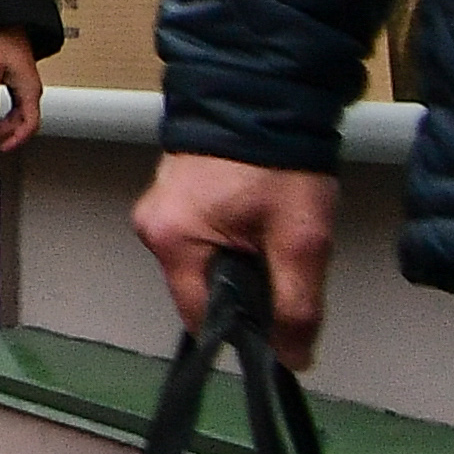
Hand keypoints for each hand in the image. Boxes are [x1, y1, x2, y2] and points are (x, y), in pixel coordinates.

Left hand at [0, 29, 45, 155]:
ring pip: (18, 116)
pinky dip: (2, 116)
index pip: (30, 124)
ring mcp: (25, 88)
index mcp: (30, 89)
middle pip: (24, 123)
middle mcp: (31, 91)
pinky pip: (14, 108)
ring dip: (1, 125)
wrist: (3, 22)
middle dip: (4, 132)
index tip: (3, 147)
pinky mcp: (17, 84)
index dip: (18, 139)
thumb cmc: (0, 39)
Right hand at [136, 151, 337, 368]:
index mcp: (171, 241)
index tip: (278, 318)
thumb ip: (297, 304)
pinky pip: (201, 237)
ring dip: (240, 261)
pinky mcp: (172, 193)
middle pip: (201, 290)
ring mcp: (158, 207)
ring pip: (204, 264)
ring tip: (273, 233)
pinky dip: (232, 239)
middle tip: (283, 259)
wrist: (267, 95)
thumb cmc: (278, 162)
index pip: (199, 317)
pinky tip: (257, 218)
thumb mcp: (300, 240)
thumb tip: (292, 358)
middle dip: (245, 287)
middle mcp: (152, 227)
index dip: (242, 327)